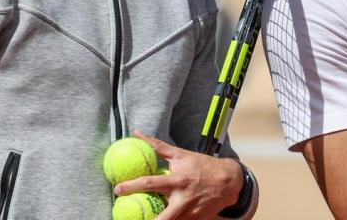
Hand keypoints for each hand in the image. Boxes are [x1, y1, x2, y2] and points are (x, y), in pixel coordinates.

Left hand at [114, 131, 243, 218]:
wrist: (229, 181)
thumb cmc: (202, 165)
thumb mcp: (181, 154)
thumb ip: (158, 146)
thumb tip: (137, 134)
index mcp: (178, 181)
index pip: (151, 183)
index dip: (132, 186)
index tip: (117, 189)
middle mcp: (183, 199)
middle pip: (162, 218)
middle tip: (127, 217)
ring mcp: (190, 213)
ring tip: (142, 218)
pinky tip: (161, 218)